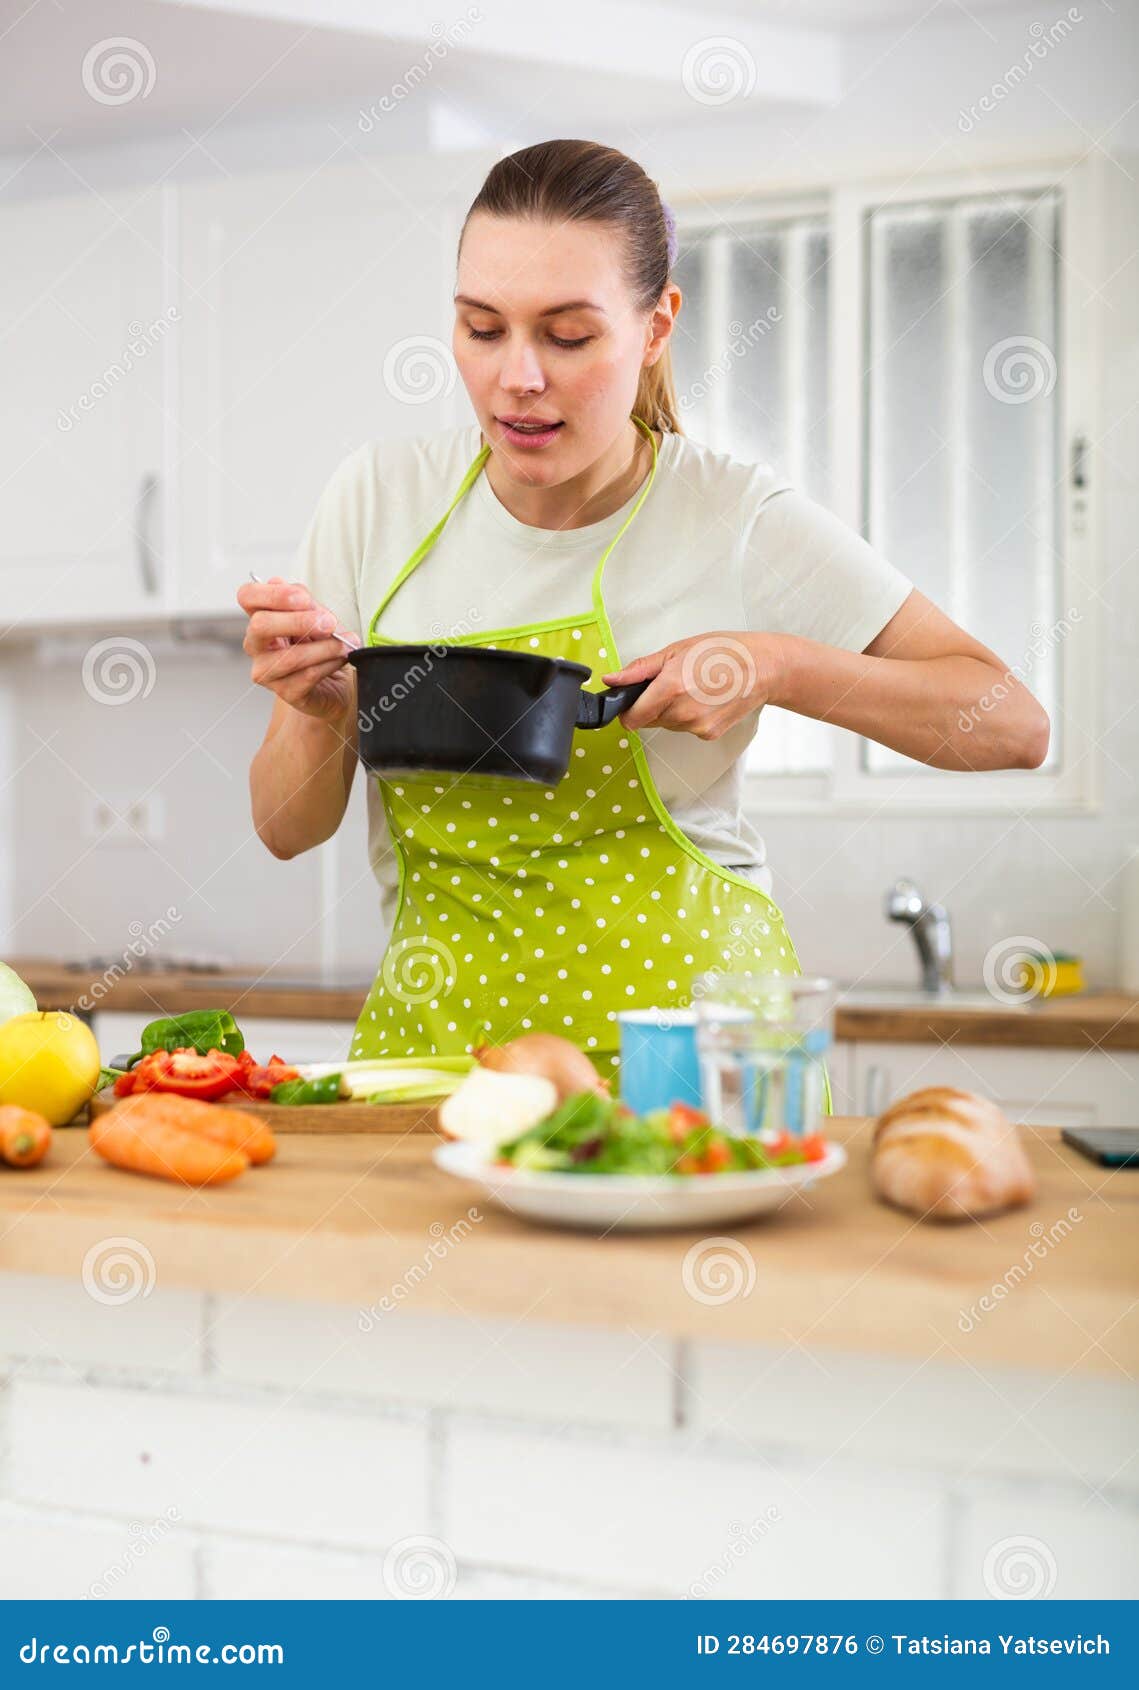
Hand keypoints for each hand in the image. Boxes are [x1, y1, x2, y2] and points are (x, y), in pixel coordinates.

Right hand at [237, 576, 360, 723]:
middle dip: (299, 621)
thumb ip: (308, 605)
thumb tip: (301, 596)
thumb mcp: (318, 617)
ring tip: (344, 644)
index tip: (303, 599)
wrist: (337, 683)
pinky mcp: (286, 692)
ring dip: (324, 648)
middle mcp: (256, 644)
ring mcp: (267, 671)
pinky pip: (308, 676)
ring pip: (289, 656)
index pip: (247, 596)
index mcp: (261, 617)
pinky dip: (330, 664)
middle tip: (328, 623)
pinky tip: (341, 658)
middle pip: (260, 625)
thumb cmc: (322, 645)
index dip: (272, 594)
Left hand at [602, 631, 784, 739]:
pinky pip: (686, 728)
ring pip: (667, 724)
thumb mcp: (676, 650)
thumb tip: (612, 680)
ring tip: (694, 688)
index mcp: (670, 688)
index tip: (632, 700)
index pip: (631, 718)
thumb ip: (640, 670)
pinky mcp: (708, 735)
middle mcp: (682, 713)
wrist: (763, 668)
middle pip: (648, 720)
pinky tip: (705, 699)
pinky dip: (689, 716)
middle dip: (652, 705)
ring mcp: (696, 727)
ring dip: (671, 710)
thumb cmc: (723, 652)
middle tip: (673, 682)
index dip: (627, 709)